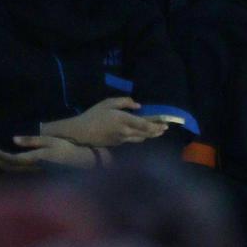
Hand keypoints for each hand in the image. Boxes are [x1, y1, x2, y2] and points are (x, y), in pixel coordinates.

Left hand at [0, 135, 96, 172]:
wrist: (80, 164)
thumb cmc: (66, 149)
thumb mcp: (50, 141)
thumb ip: (32, 141)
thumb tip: (14, 140)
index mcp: (34, 159)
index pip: (11, 160)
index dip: (0, 156)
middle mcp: (32, 169)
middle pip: (9, 168)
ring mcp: (34, 174)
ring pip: (13, 172)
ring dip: (1, 165)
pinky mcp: (37, 175)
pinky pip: (18, 173)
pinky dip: (9, 168)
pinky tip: (6, 163)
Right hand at [41, 96, 167, 146]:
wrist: (81, 133)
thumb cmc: (93, 115)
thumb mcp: (108, 103)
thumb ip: (124, 102)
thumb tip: (138, 106)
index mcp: (123, 120)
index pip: (144, 124)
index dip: (156, 124)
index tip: (165, 123)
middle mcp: (125, 131)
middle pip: (145, 133)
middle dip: (157, 131)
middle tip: (165, 128)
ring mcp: (122, 140)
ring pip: (140, 138)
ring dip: (151, 136)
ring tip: (158, 133)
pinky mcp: (117, 144)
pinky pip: (133, 140)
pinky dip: (141, 137)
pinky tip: (144, 135)